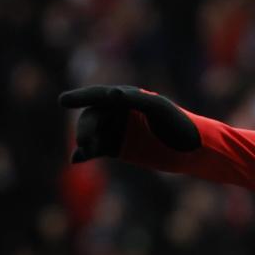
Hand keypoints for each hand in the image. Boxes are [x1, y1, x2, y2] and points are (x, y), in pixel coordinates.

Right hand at [59, 85, 200, 162]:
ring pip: (92, 133)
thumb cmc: (178, 123)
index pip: (99, 95)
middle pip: (93, 116)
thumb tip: (112, 95)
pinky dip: (86, 153)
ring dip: (84, 141)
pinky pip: (97, 149)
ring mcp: (117, 130)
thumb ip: (135, 100)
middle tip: (84, 141)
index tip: (63, 101)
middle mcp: (118, 111)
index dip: (81, 97)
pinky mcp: (118, 148)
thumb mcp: (158, 108)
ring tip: (84, 150)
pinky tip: (77, 159)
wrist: (192, 150)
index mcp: (127, 97)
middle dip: (85, 127)